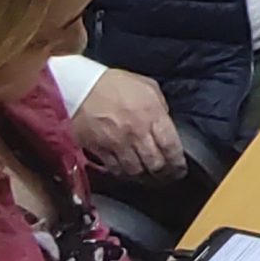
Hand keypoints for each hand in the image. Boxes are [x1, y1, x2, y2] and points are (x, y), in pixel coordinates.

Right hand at [69, 66, 184, 177]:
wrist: (80, 85)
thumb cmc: (114, 83)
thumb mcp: (146, 87)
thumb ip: (160, 107)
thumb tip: (165, 122)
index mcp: (153, 115)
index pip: (172, 148)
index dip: (178, 163)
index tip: (179, 168)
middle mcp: (138, 133)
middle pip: (155, 164)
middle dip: (163, 174)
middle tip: (166, 176)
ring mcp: (118, 144)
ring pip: (136, 171)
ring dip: (143, 176)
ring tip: (147, 177)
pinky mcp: (100, 150)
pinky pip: (115, 169)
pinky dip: (122, 173)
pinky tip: (126, 172)